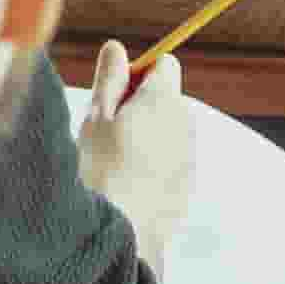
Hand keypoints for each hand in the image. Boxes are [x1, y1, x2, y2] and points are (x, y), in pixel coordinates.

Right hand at [79, 40, 200, 261]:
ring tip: (113, 162)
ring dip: (147, 137)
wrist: (118, 236)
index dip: (138, 74)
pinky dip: (153, 165)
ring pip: (168, 131)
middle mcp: (185, 123)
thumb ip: (110, 79)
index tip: (114, 94)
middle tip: (106, 131)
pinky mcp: (187, 185)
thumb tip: (117, 47)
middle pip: (167, 98)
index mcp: (163, 100)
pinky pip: (170, 162)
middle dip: (141, 106)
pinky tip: (128, 183)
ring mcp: (189, 156)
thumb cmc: (98, 172)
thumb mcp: (95, 118)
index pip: (164, 64)